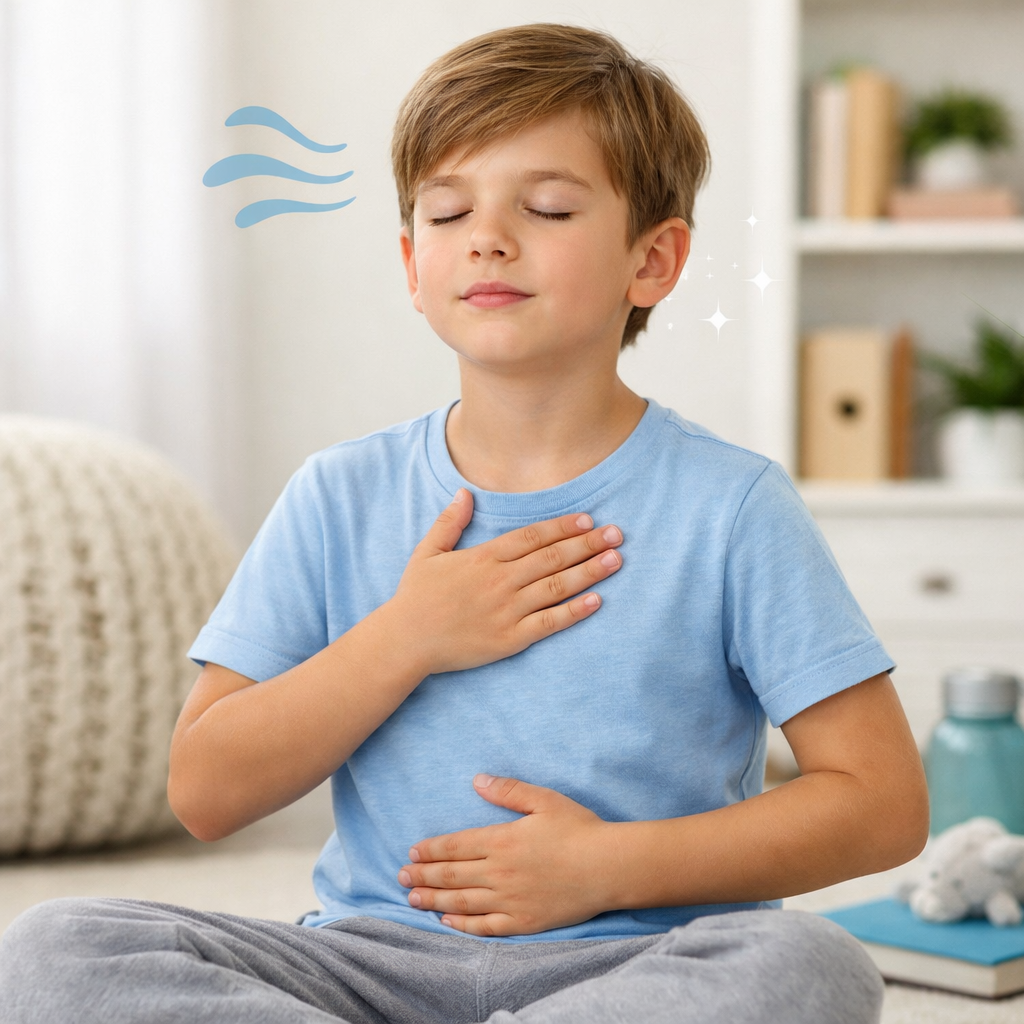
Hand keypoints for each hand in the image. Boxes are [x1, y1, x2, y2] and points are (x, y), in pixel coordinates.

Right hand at [389, 490, 623, 675]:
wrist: (404, 642)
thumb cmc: (415, 597)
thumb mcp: (427, 552)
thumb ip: (449, 522)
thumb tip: (465, 493)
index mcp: (483, 557)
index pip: (531, 537)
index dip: (562, 527)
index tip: (587, 519)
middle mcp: (500, 581)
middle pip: (552, 557)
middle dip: (587, 544)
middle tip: (617, 534)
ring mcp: (507, 610)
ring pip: (556, 586)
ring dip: (589, 572)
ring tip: (615, 560)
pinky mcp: (509, 639)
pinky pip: (548, 623)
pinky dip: (574, 611)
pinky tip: (597, 601)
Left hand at [397, 774, 615, 935]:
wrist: (608, 866)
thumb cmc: (578, 829)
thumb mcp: (544, 800)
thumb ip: (508, 790)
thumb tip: (477, 780)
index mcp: (502, 840)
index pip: (456, 846)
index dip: (431, 849)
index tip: (412, 852)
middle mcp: (500, 872)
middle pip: (452, 875)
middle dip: (423, 876)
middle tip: (401, 877)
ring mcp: (510, 899)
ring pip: (462, 902)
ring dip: (434, 900)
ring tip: (413, 899)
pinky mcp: (524, 921)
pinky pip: (486, 926)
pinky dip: (463, 925)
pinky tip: (448, 922)